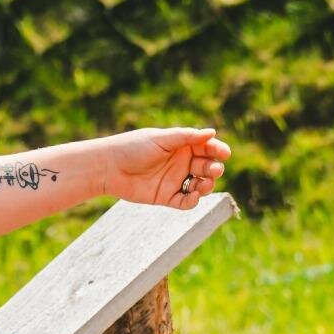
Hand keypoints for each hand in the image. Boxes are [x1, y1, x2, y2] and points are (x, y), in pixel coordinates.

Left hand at [106, 127, 228, 208]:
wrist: (109, 167)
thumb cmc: (133, 147)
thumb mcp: (161, 139)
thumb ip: (187, 137)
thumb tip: (212, 132)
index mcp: (182, 146)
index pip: (207, 148)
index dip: (218, 150)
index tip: (224, 153)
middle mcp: (181, 163)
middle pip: (207, 167)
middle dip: (214, 169)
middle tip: (213, 170)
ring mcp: (175, 180)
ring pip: (200, 185)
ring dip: (206, 185)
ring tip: (202, 184)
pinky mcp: (167, 197)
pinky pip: (186, 202)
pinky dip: (193, 200)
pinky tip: (193, 196)